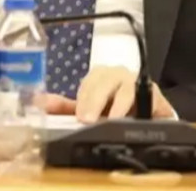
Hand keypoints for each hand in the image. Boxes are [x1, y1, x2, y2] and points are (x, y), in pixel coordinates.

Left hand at [43, 66, 175, 122]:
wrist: (148, 117)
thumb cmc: (115, 109)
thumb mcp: (90, 110)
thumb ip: (65, 108)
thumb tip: (40, 103)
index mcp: (99, 77)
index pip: (89, 82)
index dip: (84, 98)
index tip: (79, 116)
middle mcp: (117, 76)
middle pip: (106, 80)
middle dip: (96, 99)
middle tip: (88, 119)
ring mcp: (137, 83)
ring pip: (127, 86)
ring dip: (119, 103)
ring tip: (112, 120)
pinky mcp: (155, 95)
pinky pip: (150, 96)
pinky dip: (144, 105)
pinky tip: (137, 117)